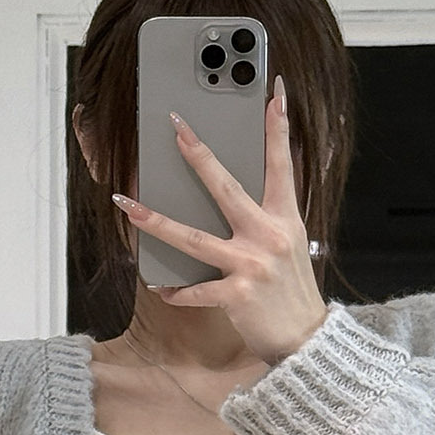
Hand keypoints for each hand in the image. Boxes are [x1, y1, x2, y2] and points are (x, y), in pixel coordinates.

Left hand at [111, 74, 327, 367]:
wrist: (307, 343)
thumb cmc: (292, 294)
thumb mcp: (290, 247)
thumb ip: (268, 219)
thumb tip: (237, 198)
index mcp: (285, 219)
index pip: (282, 163)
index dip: (278, 126)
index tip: (274, 91)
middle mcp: (268, 236)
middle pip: (225, 186)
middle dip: (198, 153)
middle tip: (174, 126)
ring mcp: (252, 265)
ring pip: (193, 237)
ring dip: (155, 220)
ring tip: (126, 204)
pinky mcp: (238, 295)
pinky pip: (196, 289)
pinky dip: (176, 291)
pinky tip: (161, 287)